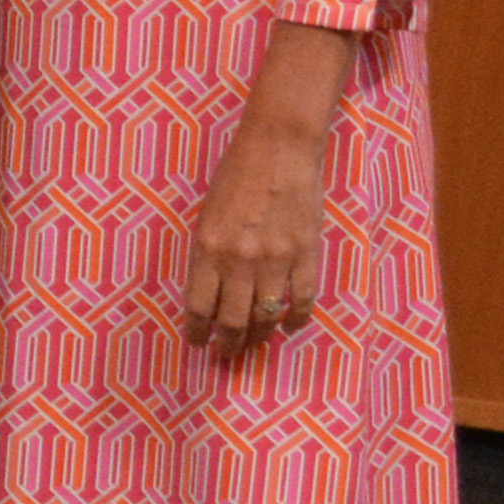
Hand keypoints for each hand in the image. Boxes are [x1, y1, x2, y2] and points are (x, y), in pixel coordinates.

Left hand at [178, 21, 355, 355]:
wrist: (279, 148)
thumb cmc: (236, 176)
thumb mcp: (207, 215)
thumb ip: (208, 255)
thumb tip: (209, 295)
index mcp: (207, 248)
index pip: (198, 306)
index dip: (197, 332)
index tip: (199, 343)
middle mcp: (239, 260)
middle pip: (232, 320)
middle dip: (227, 344)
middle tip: (226, 354)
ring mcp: (276, 260)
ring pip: (265, 317)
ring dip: (258, 337)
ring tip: (253, 344)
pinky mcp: (306, 255)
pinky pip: (301, 301)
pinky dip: (295, 319)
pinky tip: (288, 326)